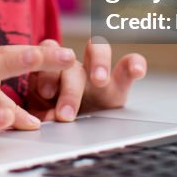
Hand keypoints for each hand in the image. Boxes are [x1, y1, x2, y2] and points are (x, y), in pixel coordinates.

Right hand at [27, 38, 146, 121]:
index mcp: (107, 86)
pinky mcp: (42, 64)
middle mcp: (87, 70)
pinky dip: (38, 74)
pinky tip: (38, 91)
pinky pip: (40, 57)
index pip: (125, 68)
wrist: (52, 121)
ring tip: (52, 96)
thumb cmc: (78, 122)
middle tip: (100, 81)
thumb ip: (83, 123)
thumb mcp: (89, 127)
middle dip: (100, 64)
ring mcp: (64, 65)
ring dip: (60, 75)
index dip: (133, 65)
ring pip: (64, 56)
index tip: (137, 71)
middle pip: (98, 50)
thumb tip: (61, 121)